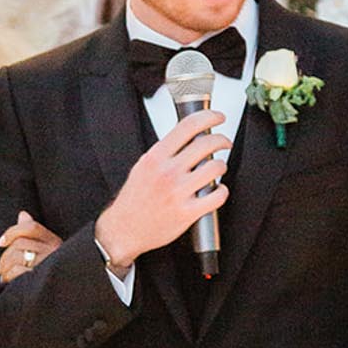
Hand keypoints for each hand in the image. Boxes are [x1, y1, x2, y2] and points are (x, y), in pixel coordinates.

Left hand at [0, 212, 63, 283]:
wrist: (69, 297)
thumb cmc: (54, 274)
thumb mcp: (47, 251)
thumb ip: (33, 233)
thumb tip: (22, 214)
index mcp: (55, 242)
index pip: (31, 227)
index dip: (12, 232)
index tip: (0, 242)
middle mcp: (54, 251)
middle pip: (20, 243)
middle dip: (4, 256)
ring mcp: (48, 265)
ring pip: (17, 256)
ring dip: (4, 268)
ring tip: (4, 276)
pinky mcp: (41, 280)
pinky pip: (17, 272)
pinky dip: (8, 277)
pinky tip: (8, 283)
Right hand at [94, 109, 230, 272]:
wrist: (123, 230)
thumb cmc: (134, 200)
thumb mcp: (142, 167)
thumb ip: (163, 152)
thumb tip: (188, 137)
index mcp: (155, 157)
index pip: (187, 126)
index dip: (209, 117)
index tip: (218, 117)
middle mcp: (167, 172)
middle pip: (206, 143)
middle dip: (222, 140)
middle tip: (224, 143)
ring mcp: (177, 193)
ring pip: (215, 167)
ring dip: (222, 165)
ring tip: (218, 168)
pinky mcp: (187, 213)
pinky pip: (217, 196)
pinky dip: (222, 191)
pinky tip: (217, 190)